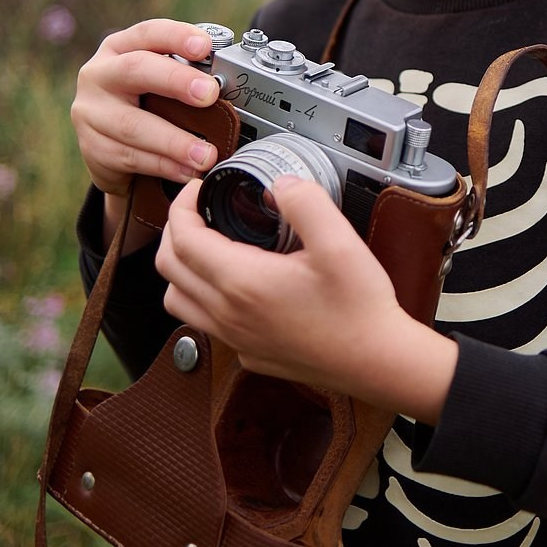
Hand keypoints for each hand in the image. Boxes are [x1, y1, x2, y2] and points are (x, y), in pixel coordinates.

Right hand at [71, 19, 221, 247]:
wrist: (106, 146)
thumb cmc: (143, 105)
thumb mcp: (158, 83)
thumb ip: (184, 76)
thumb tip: (234, 84)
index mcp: (120, 48)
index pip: (148, 33)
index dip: (176, 37)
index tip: (205, 47)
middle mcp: (100, 74)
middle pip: (136, 70)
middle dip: (176, 81)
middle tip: (208, 95)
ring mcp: (91, 112)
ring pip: (133, 125)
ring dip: (175, 141)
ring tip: (206, 154)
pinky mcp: (91, 147)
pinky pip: (131, 157)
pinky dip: (165, 166)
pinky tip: (188, 171)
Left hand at [155, 177, 458, 423]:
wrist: (378, 361)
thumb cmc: (360, 309)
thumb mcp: (339, 242)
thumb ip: (305, 202)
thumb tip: (280, 184)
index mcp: (242, 281)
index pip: (182, 238)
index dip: (182, 205)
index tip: (199, 189)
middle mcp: (229, 313)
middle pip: (168, 268)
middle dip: (175, 230)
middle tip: (199, 211)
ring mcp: (236, 338)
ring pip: (177, 301)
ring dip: (180, 268)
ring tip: (206, 246)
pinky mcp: (248, 354)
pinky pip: (204, 324)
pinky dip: (202, 298)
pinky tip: (233, 286)